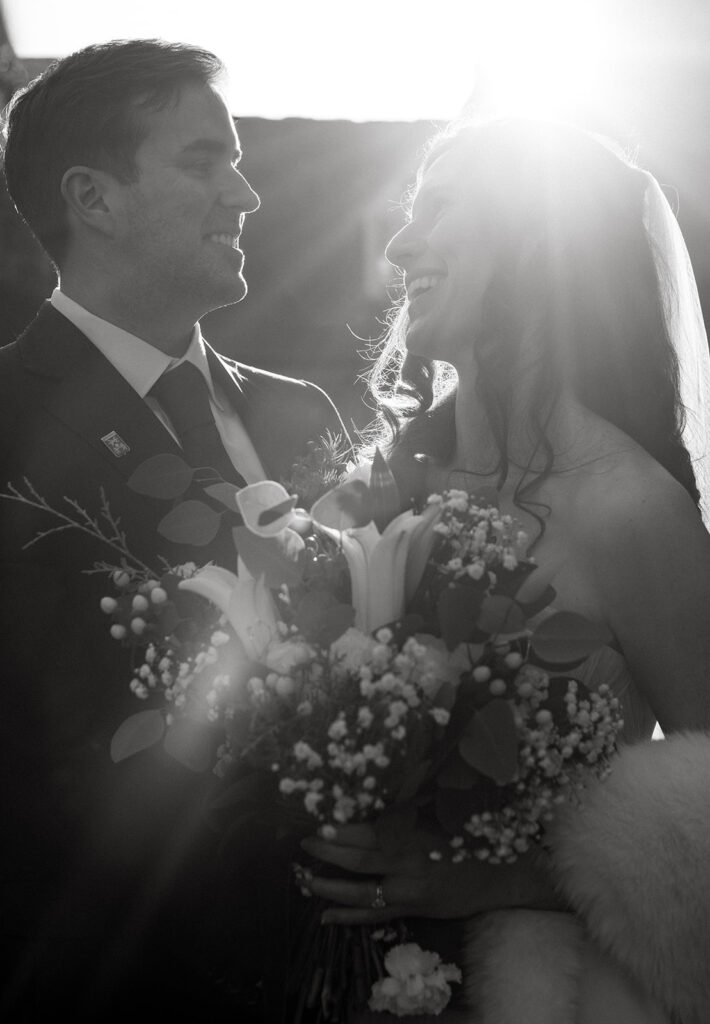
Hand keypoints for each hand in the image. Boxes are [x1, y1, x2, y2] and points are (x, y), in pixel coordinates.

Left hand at [300, 824, 563, 924]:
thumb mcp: (439, 812)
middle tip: (302, 847)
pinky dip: (349, 917)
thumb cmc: (469, 833)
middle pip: (355, 860)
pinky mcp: (412, 909)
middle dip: (325, 853)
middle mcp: (405, 862)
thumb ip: (406, 806)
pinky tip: (325, 918)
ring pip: (360, 892)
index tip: (314, 823)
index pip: (364, 831)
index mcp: (410, 833)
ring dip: (328, 887)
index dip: (336, 830)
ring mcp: (408, 890)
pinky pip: (375, 916)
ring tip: (304, 882)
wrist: (501, 871)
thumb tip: (373, 791)